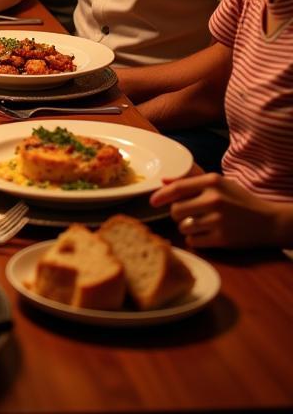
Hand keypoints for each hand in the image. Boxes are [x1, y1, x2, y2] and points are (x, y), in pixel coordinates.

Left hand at [150, 173, 290, 248]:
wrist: (270, 222)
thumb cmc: (241, 200)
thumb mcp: (220, 184)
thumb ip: (191, 182)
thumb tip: (164, 181)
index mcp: (212, 182)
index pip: (177, 188)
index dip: (160, 195)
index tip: (152, 202)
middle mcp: (214, 200)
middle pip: (176, 210)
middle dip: (176, 214)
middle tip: (186, 215)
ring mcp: (218, 220)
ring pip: (183, 227)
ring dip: (186, 227)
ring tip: (199, 225)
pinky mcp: (222, 239)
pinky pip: (194, 241)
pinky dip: (195, 240)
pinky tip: (206, 235)